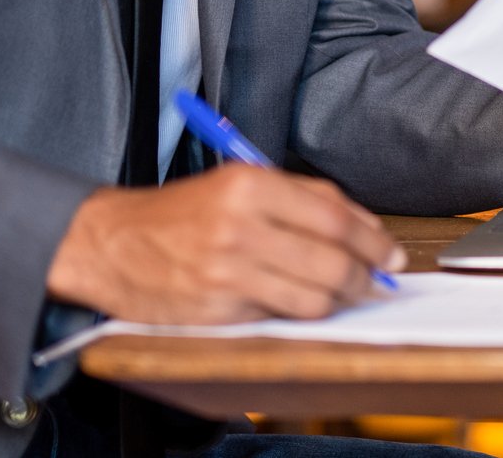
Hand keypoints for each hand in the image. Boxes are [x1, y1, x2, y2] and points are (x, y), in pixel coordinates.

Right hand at [46, 165, 403, 324]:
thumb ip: (299, 199)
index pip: (334, 214)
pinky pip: (277, 318)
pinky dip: (294, 315)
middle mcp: (240, 226)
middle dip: (364, 276)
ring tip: (341, 296)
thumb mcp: (236, 183)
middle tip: (375, 281)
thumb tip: (362, 228)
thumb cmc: (178, 213)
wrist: (111, 243)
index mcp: (249, 184)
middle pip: (332, 259)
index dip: (373, 238)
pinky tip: (294, 304)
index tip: (391, 252)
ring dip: (337, 302)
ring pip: (313, 298)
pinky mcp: (217, 311)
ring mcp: (227, 272)